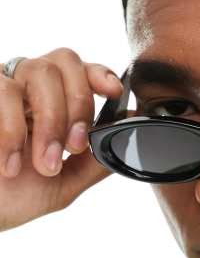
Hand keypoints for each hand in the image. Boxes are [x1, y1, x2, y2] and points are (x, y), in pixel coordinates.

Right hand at [0, 48, 123, 231]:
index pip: (81, 71)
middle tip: (75, 146)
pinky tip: (10, 164)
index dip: (99, 73)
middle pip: (65, 61)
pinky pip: (4, 91)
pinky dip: (13, 131)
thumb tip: (128, 132)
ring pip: (39, 71)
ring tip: (45, 165)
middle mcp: (28, 87)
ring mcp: (2, 87)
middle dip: (79, 104)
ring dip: (50, 122)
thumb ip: (96, 159)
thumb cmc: (13, 196)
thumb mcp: (64, 182)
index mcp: (53, 103)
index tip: (113, 91)